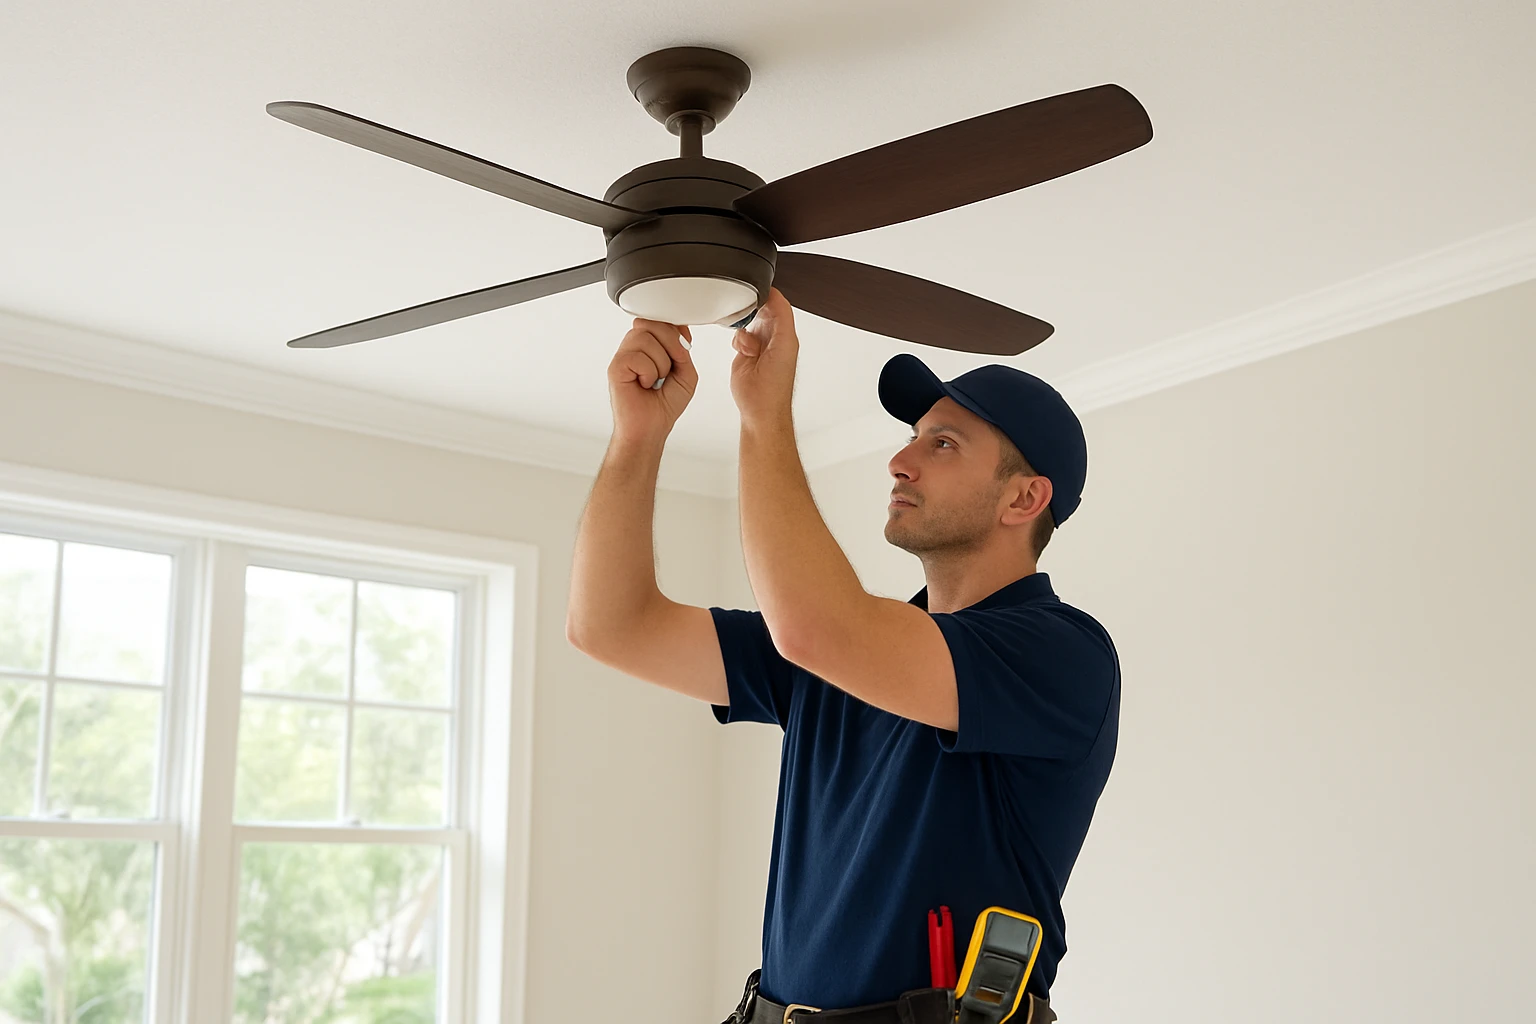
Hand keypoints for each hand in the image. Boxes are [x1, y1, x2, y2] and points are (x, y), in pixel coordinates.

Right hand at [608, 318, 695, 445]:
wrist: (652, 428)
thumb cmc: (664, 404)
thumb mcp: (686, 373)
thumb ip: (683, 349)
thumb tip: (678, 332)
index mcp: (649, 345)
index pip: (659, 320)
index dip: (674, 332)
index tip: (680, 353)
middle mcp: (634, 347)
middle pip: (651, 323)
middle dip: (670, 344)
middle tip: (670, 369)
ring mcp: (623, 356)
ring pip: (644, 337)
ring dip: (660, 363)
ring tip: (655, 380)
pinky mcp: (615, 367)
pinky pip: (636, 356)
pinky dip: (648, 373)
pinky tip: (644, 384)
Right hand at [729, 288, 798, 426]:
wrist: (758, 409)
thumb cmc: (774, 387)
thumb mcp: (784, 344)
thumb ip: (781, 317)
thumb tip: (775, 296)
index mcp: (785, 334)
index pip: (778, 303)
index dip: (766, 293)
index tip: (754, 290)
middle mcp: (772, 337)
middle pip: (761, 309)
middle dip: (751, 310)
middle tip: (745, 315)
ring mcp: (758, 344)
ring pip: (747, 320)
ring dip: (743, 326)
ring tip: (747, 342)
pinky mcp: (745, 352)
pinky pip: (739, 334)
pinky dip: (737, 338)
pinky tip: (742, 349)